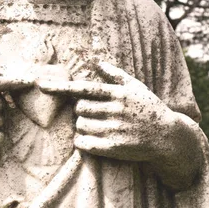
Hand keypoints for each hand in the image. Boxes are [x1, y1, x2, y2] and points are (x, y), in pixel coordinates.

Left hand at [38, 61, 202, 189]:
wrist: (168, 137)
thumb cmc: (148, 107)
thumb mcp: (135, 86)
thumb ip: (113, 73)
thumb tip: (94, 59)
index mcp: (118, 93)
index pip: (84, 88)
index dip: (60, 87)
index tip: (41, 85)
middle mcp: (116, 110)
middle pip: (79, 109)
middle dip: (81, 112)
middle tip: (94, 114)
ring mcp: (115, 129)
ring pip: (80, 126)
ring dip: (83, 127)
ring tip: (98, 127)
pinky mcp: (114, 148)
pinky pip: (84, 144)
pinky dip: (82, 142)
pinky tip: (91, 140)